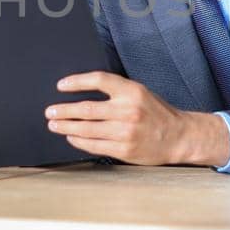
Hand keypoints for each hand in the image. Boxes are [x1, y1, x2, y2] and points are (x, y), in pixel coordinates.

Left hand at [45, 71, 229, 166]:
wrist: (179, 137)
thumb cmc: (156, 113)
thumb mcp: (140, 93)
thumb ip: (116, 92)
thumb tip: (81, 92)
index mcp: (132, 91)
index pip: (98, 80)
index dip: (76, 82)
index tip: (60, 86)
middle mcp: (128, 110)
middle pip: (86, 108)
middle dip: (63, 110)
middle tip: (50, 111)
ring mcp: (125, 131)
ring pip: (86, 129)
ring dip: (66, 126)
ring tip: (54, 124)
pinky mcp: (124, 149)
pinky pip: (94, 145)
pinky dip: (78, 141)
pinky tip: (71, 137)